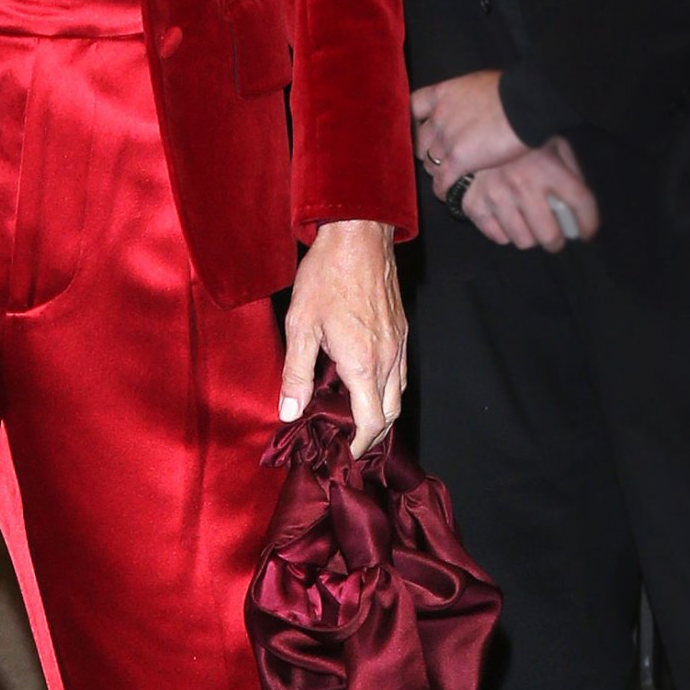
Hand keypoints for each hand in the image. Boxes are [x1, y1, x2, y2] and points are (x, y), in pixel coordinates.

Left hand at [280, 218, 406, 453]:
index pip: (371, 421)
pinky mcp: (401, 330)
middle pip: (391, 414)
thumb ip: (296, 374)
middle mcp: (388, 358)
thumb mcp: (300, 326)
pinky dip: (385, 389)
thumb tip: (289, 413)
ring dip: (380, 412)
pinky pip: (399, 372)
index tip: (341, 454)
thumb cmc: (326, 277)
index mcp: (364, 364)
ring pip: (398, 393)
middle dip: (371, 435)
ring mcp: (399, 343)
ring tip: (352, 417)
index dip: (357, 444)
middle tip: (346, 442)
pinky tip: (362, 383)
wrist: (358, 236)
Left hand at [410, 72, 525, 190]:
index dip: (414, 121)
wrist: (526, 104)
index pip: (412, 107)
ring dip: (436, 171)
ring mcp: (446, 140)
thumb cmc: (512, 91)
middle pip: (420, 140)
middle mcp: (438, 117)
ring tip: (446, 177)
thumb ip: (464, 98)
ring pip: (430, 162)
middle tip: (439, 157)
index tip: (420, 129)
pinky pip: (442, 180)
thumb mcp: (479, 84)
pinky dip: (442, 188)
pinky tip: (447, 193)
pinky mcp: (458, 160)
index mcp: (442, 94)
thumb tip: (468, 107)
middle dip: (428, 150)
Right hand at [457, 137, 600, 251]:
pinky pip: (498, 237)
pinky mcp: (474, 204)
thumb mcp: (555, 146)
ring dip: (530, 237)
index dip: (588, 223)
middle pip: (548, 234)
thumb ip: (571, 173)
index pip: (579, 202)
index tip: (586, 233)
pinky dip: (505, 232)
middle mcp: (522, 183)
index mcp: (547, 165)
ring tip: (528, 224)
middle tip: (554, 237)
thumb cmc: (523, 143)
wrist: (477, 131)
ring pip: (523, 241)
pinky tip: (507, 218)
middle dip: (556, 241)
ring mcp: (496, 195)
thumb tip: (580, 211)